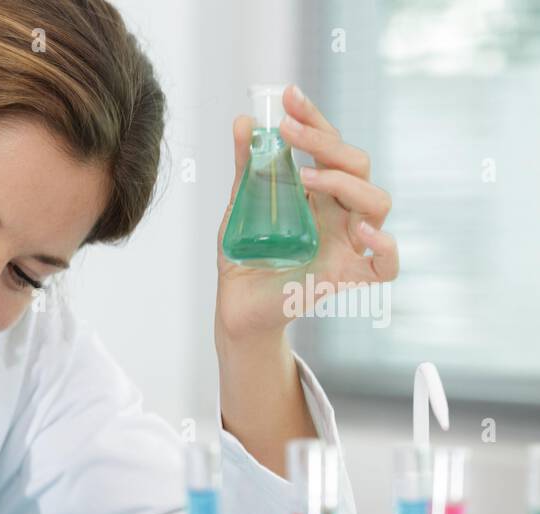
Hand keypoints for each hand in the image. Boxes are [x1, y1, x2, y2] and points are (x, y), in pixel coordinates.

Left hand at [215, 83, 398, 343]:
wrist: (237, 306)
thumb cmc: (245, 254)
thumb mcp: (242, 206)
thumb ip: (247, 167)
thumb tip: (244, 121)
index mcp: (321, 190)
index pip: (330, 146)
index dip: (315, 118)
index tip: (289, 97)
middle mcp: (341, 212)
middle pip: (358, 166)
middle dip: (325, 142)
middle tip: (287, 131)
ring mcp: (349, 243)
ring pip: (377, 203)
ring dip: (345, 183)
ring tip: (306, 178)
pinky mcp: (347, 277)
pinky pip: (386, 266)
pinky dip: (385, 247)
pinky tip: (360, 232)